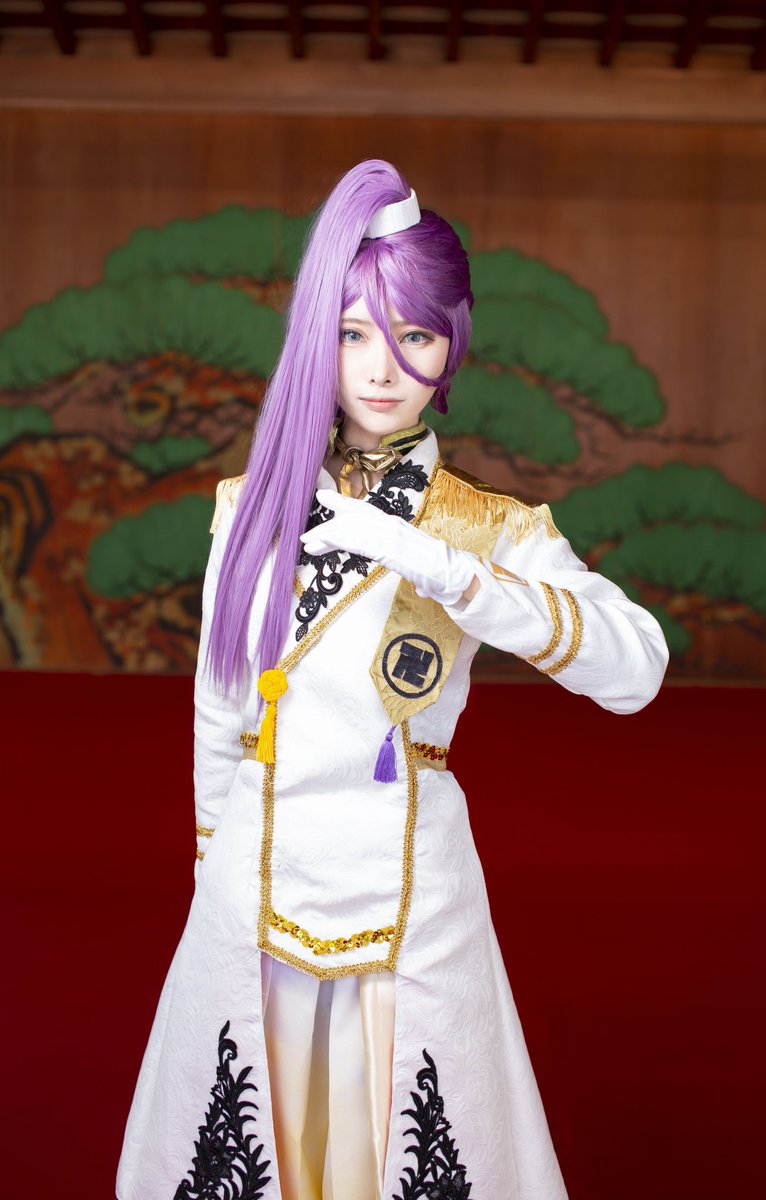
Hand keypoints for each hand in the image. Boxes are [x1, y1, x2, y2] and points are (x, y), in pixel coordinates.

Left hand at [300, 489, 478, 606]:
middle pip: (354, 514)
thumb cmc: (438, 573)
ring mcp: (390, 533)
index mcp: (395, 526)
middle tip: (307, 531)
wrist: (456, 577)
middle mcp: (391, 524)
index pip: (365, 510)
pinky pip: (356, 540)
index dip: (342, 504)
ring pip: (350, 527)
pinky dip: (337, 539)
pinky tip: (323, 545)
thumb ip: (399, 558)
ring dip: (326, 535)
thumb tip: (397, 566)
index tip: (323, 499)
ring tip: (308, 543)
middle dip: (328, 521)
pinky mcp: (387, 546)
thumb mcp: (412, 562)